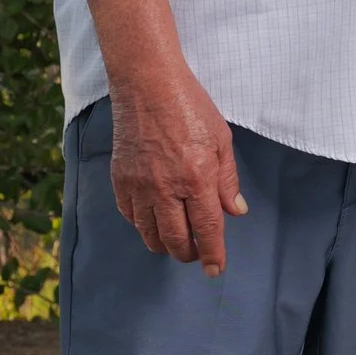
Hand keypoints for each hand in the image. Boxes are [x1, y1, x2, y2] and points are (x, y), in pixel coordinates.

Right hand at [109, 72, 248, 275]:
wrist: (148, 85)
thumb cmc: (190, 106)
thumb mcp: (221, 139)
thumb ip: (227, 180)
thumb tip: (234, 212)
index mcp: (197, 177)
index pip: (206, 229)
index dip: (212, 253)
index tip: (215, 269)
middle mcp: (166, 187)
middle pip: (175, 239)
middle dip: (188, 253)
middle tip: (197, 254)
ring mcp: (139, 185)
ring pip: (149, 234)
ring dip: (164, 245)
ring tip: (176, 243)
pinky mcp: (120, 179)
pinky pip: (130, 216)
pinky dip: (143, 226)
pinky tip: (153, 222)